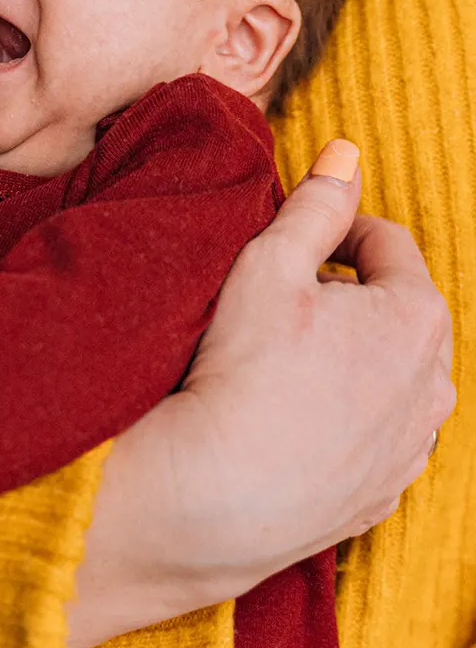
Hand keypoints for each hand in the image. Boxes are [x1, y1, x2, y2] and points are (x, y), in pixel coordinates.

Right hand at [67, 142, 454, 647]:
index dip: (334, 235)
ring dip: (348, 362)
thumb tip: (346, 153)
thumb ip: (315, 204)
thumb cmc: (240, 370)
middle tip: (280, 308)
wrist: (213, 495)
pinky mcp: (382, 495)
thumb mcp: (269, 264)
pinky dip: (341, 420)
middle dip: (347, 300)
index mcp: (414, 317)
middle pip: (395, 314)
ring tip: (281, 367)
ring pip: (387, 378)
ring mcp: (410, 448)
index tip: (291, 250)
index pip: (385, 244)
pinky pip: (372, 437)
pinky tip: (288, 420)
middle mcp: (433, 385)